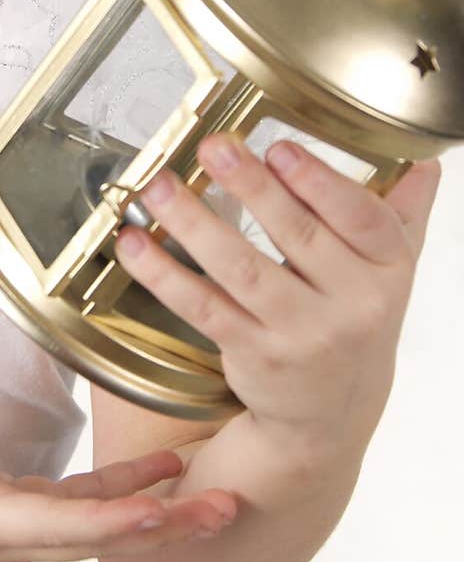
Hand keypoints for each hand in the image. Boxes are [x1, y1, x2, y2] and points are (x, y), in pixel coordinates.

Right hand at [0, 329, 237, 561]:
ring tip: (220, 499)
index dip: (112, 518)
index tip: (160, 507)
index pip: (58, 524)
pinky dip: (127, 491)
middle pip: (102, 539)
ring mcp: (19, 528)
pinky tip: (167, 468)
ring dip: (162, 515)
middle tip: (227, 508)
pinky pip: (85, 508)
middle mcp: (10, 534)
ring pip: (103, 529)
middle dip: (166, 526)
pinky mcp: (19, 514)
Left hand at [114, 134, 441, 463]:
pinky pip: (204, 308)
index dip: (319, 182)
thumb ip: (402, 214)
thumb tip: (425, 163)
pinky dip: (166, 274)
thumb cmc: (354, 319)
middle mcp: (351, 306)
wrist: (332, 414)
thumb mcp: (389, 270)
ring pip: (243, 270)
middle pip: (297, 237)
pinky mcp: (253, 357)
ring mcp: (301, 336)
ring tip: (160, 188)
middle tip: (213, 147)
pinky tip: (136, 245)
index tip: (279, 147)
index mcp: (388, 271)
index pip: (361, 219)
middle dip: (252, 187)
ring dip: (196, 224)